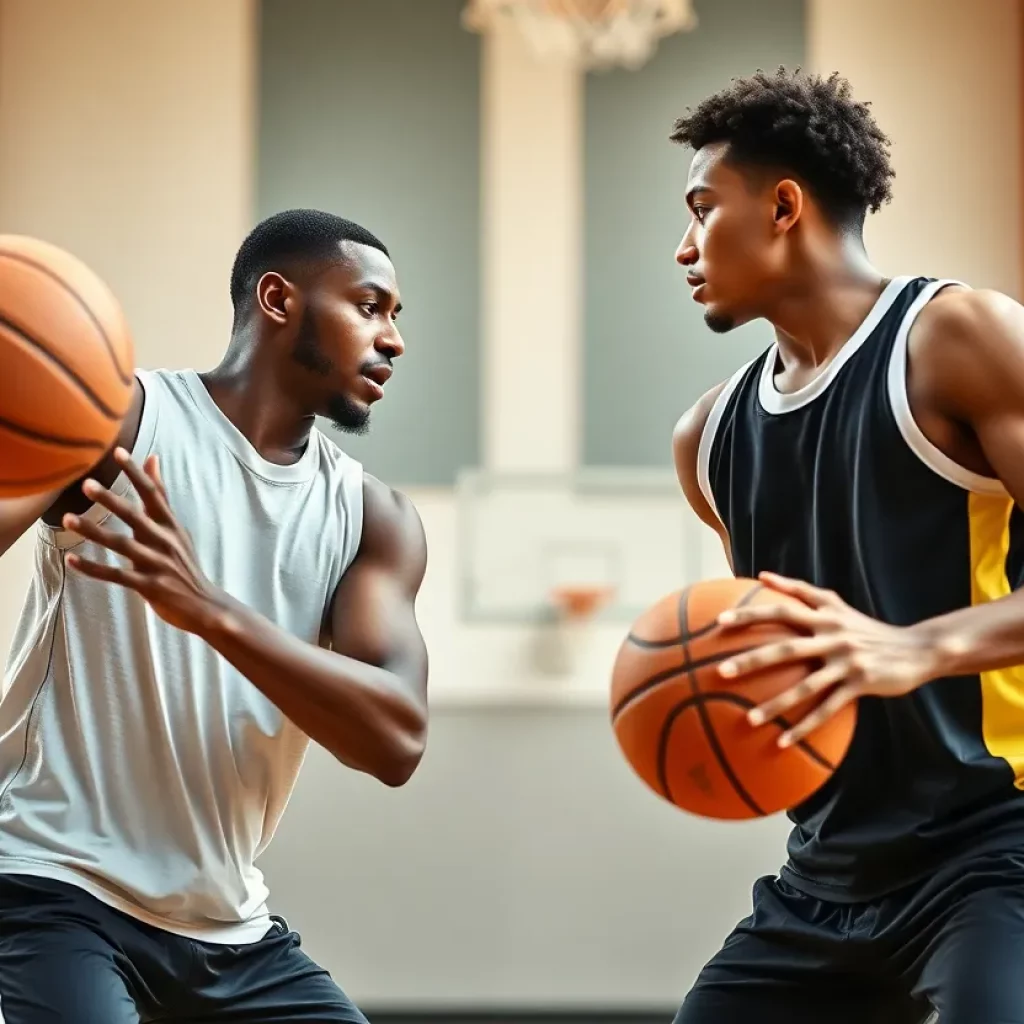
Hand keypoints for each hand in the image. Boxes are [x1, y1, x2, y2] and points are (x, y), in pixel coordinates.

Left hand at [63, 448, 225, 635]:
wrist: (205, 605)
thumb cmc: (185, 564)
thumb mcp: (176, 529)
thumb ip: (160, 496)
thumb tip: (153, 458)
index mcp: (171, 526)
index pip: (153, 493)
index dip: (136, 473)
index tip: (118, 452)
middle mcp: (165, 541)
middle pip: (135, 517)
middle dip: (111, 500)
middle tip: (86, 484)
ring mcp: (157, 564)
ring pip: (122, 545)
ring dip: (94, 532)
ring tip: (69, 519)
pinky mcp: (149, 586)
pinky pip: (116, 576)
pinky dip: (93, 568)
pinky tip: (72, 560)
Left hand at [716, 572, 940, 747]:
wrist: (916, 648)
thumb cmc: (864, 627)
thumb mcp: (835, 604)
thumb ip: (799, 590)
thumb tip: (762, 575)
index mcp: (823, 616)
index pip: (781, 610)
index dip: (751, 614)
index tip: (719, 621)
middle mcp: (832, 636)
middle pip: (786, 648)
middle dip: (752, 661)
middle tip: (721, 672)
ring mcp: (846, 662)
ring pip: (805, 687)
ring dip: (775, 705)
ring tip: (748, 720)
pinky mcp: (860, 685)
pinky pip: (827, 710)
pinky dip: (804, 726)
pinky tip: (783, 742)